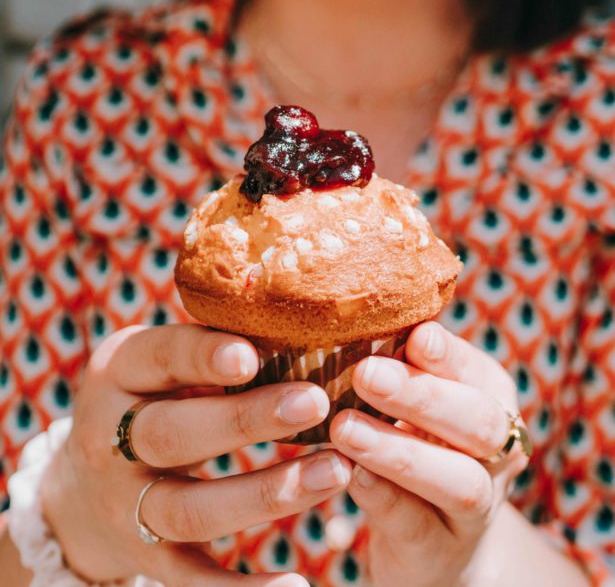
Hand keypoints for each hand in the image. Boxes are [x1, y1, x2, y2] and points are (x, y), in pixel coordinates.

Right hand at [42, 324, 350, 586]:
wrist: (81, 484)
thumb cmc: (149, 398)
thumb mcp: (160, 361)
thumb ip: (210, 345)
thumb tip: (303, 320)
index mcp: (120, 372)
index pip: (158, 357)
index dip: (202, 356)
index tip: (252, 354)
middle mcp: (112, 437)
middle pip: (175, 433)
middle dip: (246, 420)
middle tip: (315, 402)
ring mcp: (127, 502)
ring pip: (191, 507)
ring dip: (265, 493)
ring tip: (334, 473)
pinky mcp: (146, 554)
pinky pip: (191, 578)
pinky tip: (297, 586)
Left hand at [330, 322, 528, 586]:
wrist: (436, 538)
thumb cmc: (418, 444)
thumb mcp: (417, 404)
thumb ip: (397, 367)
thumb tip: (346, 317)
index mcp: (490, 402)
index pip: (477, 373)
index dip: (449, 356)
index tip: (416, 336)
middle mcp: (496, 453)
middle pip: (479, 422)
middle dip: (422, 396)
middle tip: (365, 374)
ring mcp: (476, 508)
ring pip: (457, 479)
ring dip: (398, 451)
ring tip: (344, 427)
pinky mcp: (441, 551)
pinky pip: (417, 525)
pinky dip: (385, 497)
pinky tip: (351, 474)